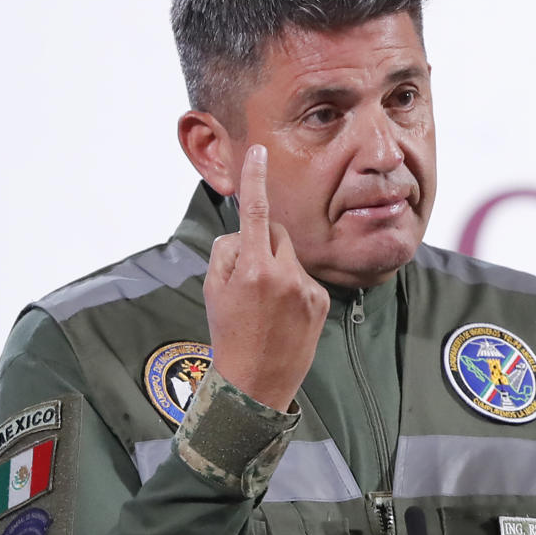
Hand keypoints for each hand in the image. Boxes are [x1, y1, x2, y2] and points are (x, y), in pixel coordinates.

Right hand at [204, 146, 328, 410]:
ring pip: (290, 256)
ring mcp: (307, 288)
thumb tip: (245, 233)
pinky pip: (304, 277)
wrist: (256, 382)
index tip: (260, 152)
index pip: (254, 214)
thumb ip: (227, 252)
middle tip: (248, 274)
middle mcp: (284, 275)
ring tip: (265, 302)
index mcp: (252, 269)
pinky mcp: (321, 301)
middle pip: (275, 233)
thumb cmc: (228, 333)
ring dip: (277, 266)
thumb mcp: (214, 289)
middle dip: (262, 241)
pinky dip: (292, 286)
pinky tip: (282, 314)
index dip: (255, 180)